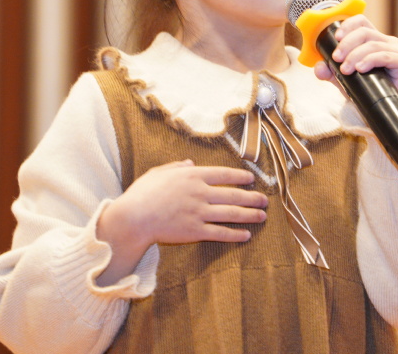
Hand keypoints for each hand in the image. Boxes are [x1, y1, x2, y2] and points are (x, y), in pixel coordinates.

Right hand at [95, 159, 266, 284]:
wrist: (133, 219)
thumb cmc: (142, 195)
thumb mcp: (158, 173)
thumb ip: (177, 167)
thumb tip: (191, 163)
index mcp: (192, 176)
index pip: (223, 174)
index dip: (240, 177)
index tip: (251, 179)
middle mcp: (200, 193)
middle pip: (232, 194)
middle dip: (252, 197)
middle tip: (265, 199)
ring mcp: (199, 213)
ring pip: (231, 213)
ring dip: (249, 214)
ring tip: (262, 216)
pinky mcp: (195, 232)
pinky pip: (220, 233)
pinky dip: (235, 234)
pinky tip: (246, 235)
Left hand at [312, 14, 397, 101]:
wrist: (385, 110)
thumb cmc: (368, 91)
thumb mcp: (344, 80)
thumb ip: (330, 72)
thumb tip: (319, 67)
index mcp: (374, 39)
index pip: (361, 21)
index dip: (348, 25)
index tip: (336, 38)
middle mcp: (387, 42)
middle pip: (364, 32)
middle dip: (347, 44)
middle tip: (336, 58)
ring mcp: (397, 51)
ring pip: (373, 44)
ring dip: (355, 55)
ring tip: (346, 69)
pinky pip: (385, 56)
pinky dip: (370, 60)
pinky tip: (360, 68)